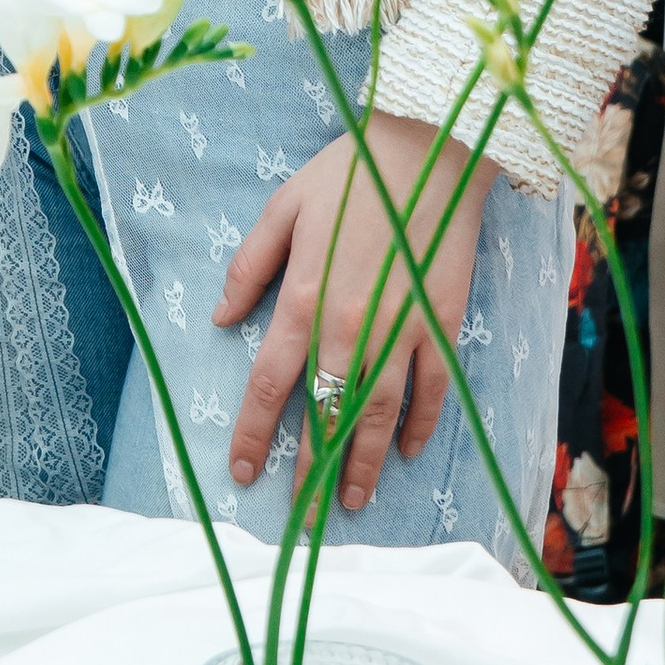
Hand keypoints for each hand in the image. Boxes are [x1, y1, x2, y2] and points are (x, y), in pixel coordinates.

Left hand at [216, 114, 488, 517]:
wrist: (428, 145)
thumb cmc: (350, 171)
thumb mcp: (283, 207)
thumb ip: (249, 268)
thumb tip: (221, 319)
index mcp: (304, 299)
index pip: (270, 385)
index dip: (253, 434)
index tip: (241, 472)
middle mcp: (351, 326)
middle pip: (326, 414)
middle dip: (310, 471)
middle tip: (300, 519)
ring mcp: (402, 329)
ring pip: (380, 416)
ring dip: (364, 464)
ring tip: (350, 501)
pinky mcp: (443, 323)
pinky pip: (432, 389)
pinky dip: (421, 425)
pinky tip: (409, 451)